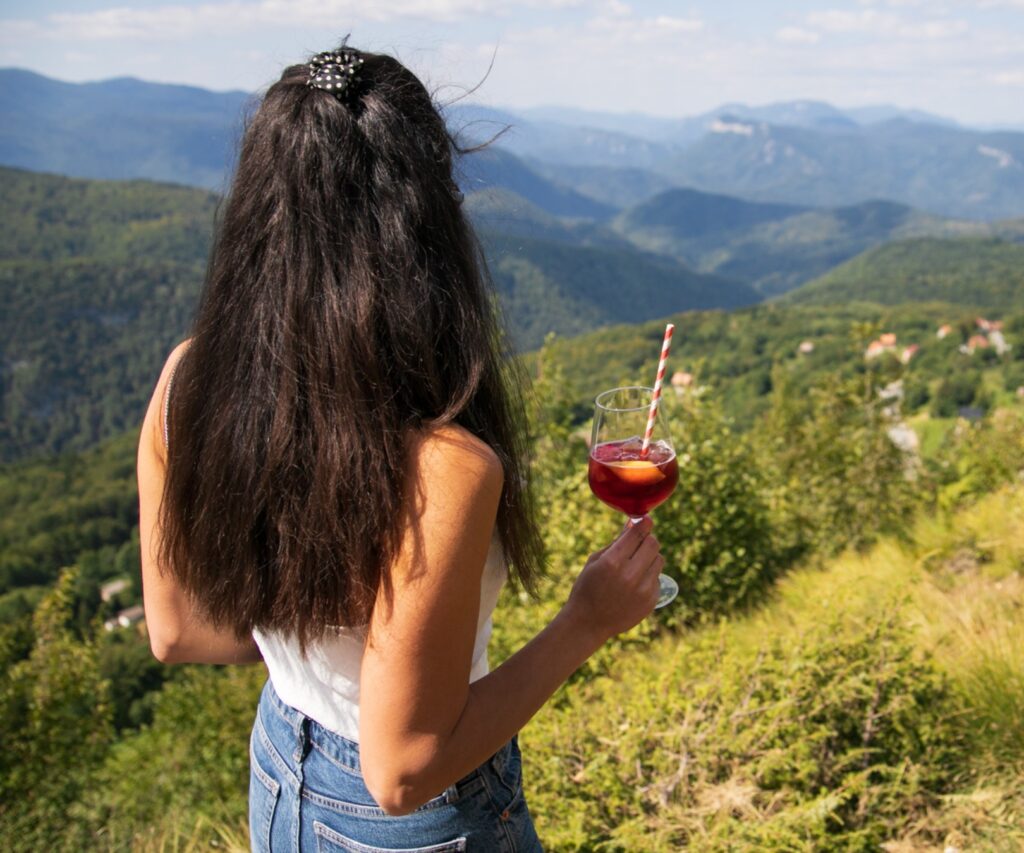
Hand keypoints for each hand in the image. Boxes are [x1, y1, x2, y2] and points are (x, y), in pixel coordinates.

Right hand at [565, 516, 664, 642]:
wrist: (588, 623)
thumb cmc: (587, 587)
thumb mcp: (595, 561)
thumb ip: (617, 542)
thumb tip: (634, 523)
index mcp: (612, 562)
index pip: (637, 534)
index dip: (643, 523)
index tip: (646, 520)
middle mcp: (630, 576)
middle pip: (653, 544)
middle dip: (646, 539)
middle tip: (638, 544)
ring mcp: (643, 590)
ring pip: (659, 559)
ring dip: (649, 558)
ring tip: (633, 567)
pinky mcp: (651, 601)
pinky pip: (657, 578)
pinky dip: (648, 576)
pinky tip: (633, 585)